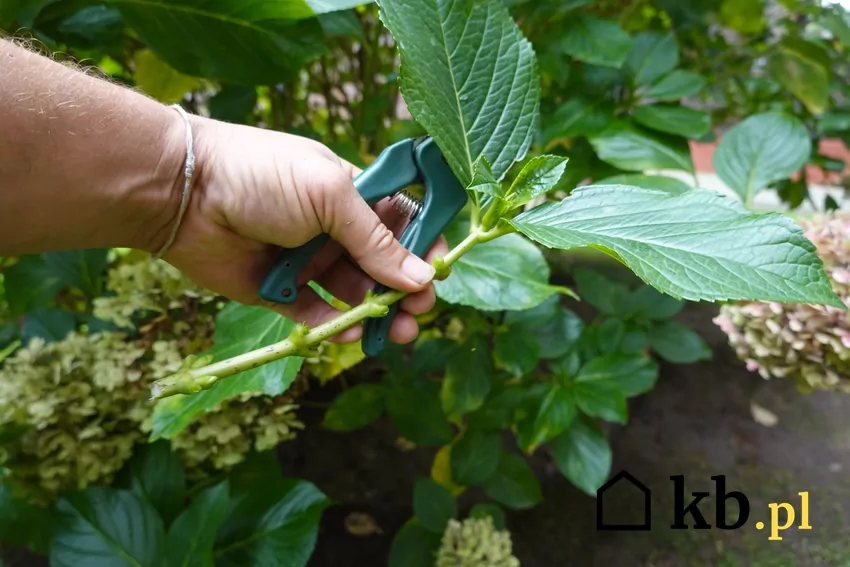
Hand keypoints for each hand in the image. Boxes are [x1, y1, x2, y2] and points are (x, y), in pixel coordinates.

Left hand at [157, 115, 446, 344]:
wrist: (184, 193)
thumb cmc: (260, 175)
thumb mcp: (329, 194)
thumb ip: (375, 239)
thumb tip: (423, 276)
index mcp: (351, 194)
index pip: (402, 222)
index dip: (424, 246)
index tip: (441, 270)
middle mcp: (333, 229)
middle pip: (384, 266)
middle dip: (406, 289)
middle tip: (419, 311)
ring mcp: (308, 262)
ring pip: (355, 295)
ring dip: (378, 314)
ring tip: (395, 332)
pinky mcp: (280, 292)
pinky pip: (318, 315)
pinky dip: (337, 326)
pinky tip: (351, 333)